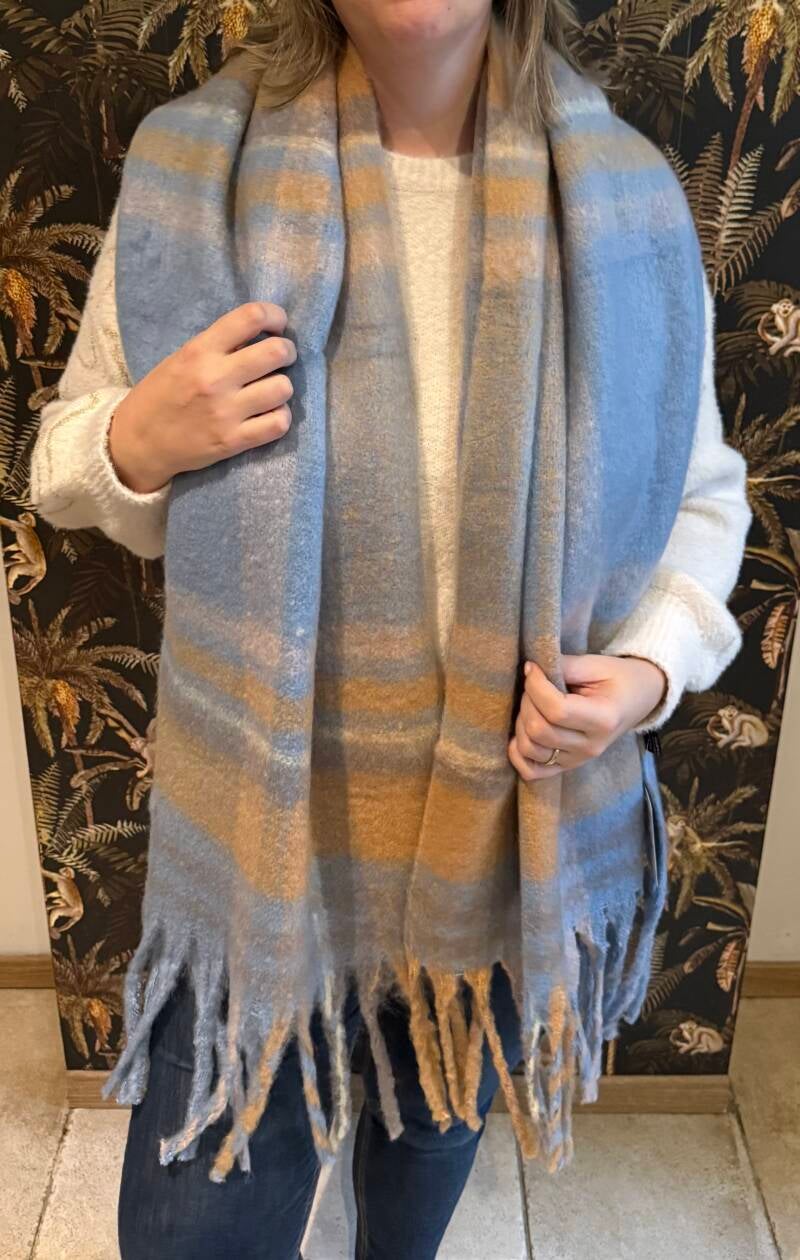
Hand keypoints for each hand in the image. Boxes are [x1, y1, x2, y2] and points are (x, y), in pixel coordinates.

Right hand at [108, 302, 295, 492]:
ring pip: (283, 388)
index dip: (275, 316)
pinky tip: (269, 414)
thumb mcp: (181, 358)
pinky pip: (278, 424)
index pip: (251, 316)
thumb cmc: (161, 395)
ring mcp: (226, 412)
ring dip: (282, 387)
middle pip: (277, 352)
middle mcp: (215, 378)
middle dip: (286, 351)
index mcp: (200, 350)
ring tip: (270, 390)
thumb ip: (218, 346)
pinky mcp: (232, 441)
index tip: (276, 325)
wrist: (138, 441)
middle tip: (280, 358)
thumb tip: (262, 334)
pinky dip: (280, 417)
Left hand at [507, 653, 666, 780]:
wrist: (637, 699)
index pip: (557, 710)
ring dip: (521, 722)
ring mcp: (578, 760)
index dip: (535, 686)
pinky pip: (532, 771)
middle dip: (527, 701)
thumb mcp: (596, 665)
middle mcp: (591, 746)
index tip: (532, 668)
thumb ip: (563, 667)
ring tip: (532, 704)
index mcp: (604, 720)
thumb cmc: (617, 678)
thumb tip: (530, 671)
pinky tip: (522, 732)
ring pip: (530, 748)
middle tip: (534, 684)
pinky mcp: (567, 767)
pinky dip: (518, 754)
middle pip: (539, 730)